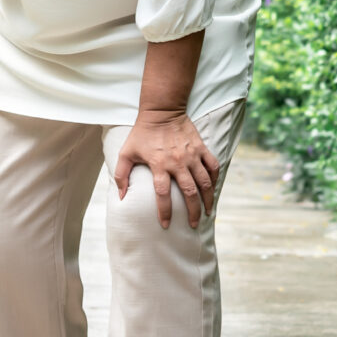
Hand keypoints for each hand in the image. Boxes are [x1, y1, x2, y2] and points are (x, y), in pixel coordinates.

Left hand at [114, 109, 219, 229]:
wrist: (162, 111)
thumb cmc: (141, 134)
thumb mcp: (126, 153)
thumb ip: (121, 175)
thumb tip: (121, 197)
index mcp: (159, 165)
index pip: (162, 194)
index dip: (165, 212)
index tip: (166, 225)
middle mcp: (178, 162)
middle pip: (189, 192)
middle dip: (193, 211)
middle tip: (193, 225)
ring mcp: (192, 155)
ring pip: (205, 182)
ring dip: (207, 199)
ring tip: (208, 212)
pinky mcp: (201, 148)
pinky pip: (213, 166)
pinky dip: (215, 179)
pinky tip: (213, 190)